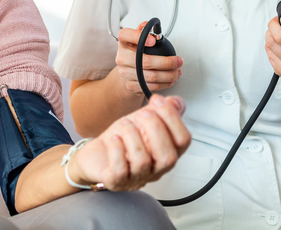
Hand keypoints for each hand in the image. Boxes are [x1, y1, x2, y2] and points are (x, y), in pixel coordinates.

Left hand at [68, 94, 190, 190]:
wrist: (97, 154)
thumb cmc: (123, 139)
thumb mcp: (143, 121)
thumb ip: (161, 112)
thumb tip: (176, 102)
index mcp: (166, 152)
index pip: (183, 140)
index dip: (173, 118)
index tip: (157, 100)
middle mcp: (155, 169)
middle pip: (168, 157)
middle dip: (157, 129)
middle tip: (144, 113)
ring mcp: (136, 178)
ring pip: (143, 162)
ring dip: (133, 137)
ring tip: (125, 125)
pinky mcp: (116, 182)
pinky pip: (120, 170)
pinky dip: (117, 150)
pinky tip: (115, 139)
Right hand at [115, 22, 182, 96]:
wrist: (126, 73)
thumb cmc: (135, 53)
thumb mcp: (136, 40)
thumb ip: (142, 31)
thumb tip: (147, 24)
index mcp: (123, 42)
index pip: (126, 35)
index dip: (138, 37)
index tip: (153, 40)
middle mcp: (122, 58)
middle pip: (146, 61)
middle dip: (167, 62)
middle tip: (179, 61)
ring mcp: (125, 73)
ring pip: (152, 76)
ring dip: (169, 75)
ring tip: (178, 71)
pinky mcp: (131, 85)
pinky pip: (152, 86)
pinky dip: (165, 83)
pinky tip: (172, 79)